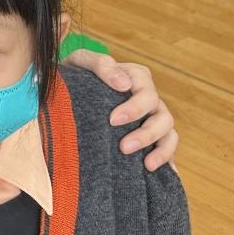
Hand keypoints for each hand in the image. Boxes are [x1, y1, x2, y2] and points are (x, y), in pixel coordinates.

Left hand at [67, 49, 177, 171]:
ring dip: (161, 150)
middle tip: (123, 147)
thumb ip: (100, 64)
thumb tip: (124, 85)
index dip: (134, 107)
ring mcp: (151, 119)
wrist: (64, 94)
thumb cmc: (75, 75)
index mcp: (136, 78)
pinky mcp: (150, 139)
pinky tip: (156, 173)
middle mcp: (149, 99)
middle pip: (162, 116)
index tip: (113, 120)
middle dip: (146, 134)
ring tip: (146, 165)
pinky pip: (166, 150)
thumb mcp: (81, 62)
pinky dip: (167, 161)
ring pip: (169, 134)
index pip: (147, 91)